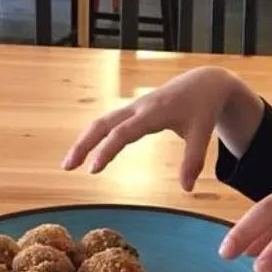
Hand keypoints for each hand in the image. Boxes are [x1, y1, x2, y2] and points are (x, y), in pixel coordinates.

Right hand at [61, 66, 241, 190]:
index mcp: (154, 112)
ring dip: (84, 140)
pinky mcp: (134, 109)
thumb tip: (186, 189)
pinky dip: (95, 134)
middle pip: (103, 123)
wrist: (204, 82)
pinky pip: (109, 121)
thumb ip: (193, 160)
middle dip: (83, 143)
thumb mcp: (202, 133)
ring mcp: (134, 106)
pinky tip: (86, 151)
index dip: (107, 149)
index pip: (124, 132)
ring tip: (69, 164)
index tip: (92, 169)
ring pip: (102, 121)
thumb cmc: (203, 108)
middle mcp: (139, 107)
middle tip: (67, 167)